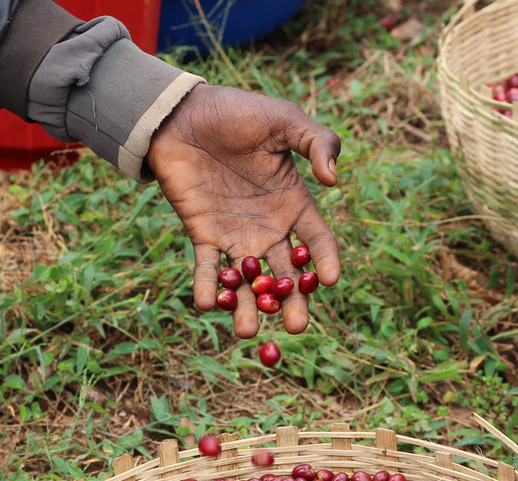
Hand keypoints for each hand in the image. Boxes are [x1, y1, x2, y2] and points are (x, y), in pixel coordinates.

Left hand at [146, 84, 341, 338]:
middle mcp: (269, 228)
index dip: (325, 261)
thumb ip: (317, 141)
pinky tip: (208, 305)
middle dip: (291, 303)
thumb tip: (334, 180)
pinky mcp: (204, 236)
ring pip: (248, 281)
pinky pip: (208, 268)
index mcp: (294, 204)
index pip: (317, 241)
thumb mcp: (284, 120)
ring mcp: (236, 236)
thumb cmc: (238, 113)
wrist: (182, 114)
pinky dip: (208, 287)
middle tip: (295, 328)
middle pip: (286, 275)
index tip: (329, 280)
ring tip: (246, 331)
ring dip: (247, 307)